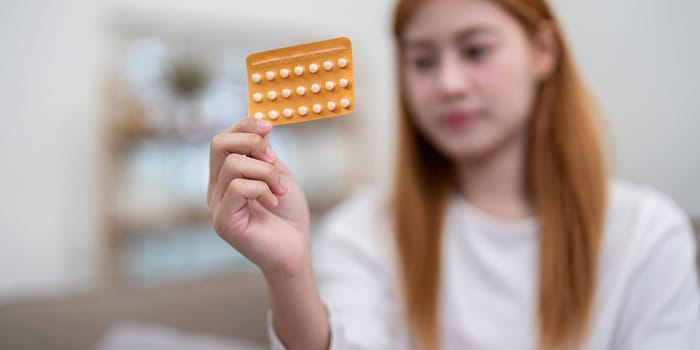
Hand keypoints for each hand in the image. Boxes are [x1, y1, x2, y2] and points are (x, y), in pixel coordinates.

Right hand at [207, 118, 310, 276]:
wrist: (296, 250)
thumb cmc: (288, 215)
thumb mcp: (278, 174)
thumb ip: (264, 154)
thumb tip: (259, 127)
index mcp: (225, 176)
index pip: (222, 139)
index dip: (244, 126)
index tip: (269, 126)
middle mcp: (215, 189)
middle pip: (218, 144)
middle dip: (252, 142)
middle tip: (274, 159)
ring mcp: (216, 206)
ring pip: (233, 165)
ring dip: (266, 172)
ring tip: (279, 189)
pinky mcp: (224, 222)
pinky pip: (238, 188)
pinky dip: (262, 189)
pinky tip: (273, 202)